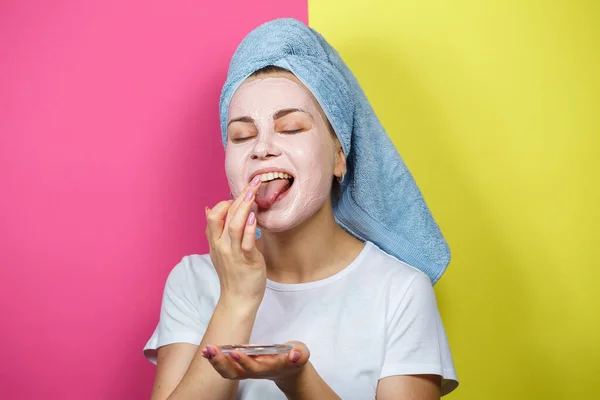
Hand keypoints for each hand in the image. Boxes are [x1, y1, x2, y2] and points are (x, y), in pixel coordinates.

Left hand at [201, 341, 309, 384]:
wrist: (290, 370)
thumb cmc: (294, 358)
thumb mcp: (301, 352)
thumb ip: (299, 353)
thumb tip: (294, 355)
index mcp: (270, 367)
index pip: (255, 367)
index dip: (244, 361)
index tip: (235, 351)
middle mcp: (256, 371)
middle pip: (236, 373)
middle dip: (222, 363)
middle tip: (212, 349)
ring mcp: (248, 371)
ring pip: (229, 372)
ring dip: (216, 362)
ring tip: (207, 350)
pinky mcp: (243, 368)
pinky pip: (227, 368)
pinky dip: (217, 361)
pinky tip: (209, 352)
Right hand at [205, 176, 265, 310]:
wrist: (238, 299)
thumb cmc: (234, 273)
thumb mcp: (221, 249)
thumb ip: (219, 229)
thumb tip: (209, 208)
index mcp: (215, 241)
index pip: (214, 215)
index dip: (225, 202)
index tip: (240, 193)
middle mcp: (221, 245)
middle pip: (223, 215)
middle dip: (239, 196)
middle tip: (253, 182)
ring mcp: (233, 253)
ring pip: (234, 225)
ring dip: (244, 207)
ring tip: (253, 193)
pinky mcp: (246, 261)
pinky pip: (246, 243)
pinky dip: (249, 228)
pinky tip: (254, 216)